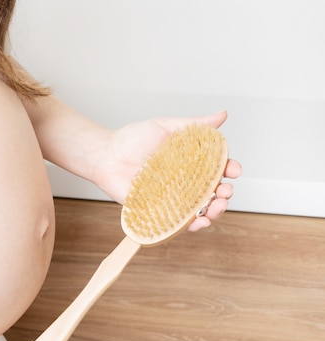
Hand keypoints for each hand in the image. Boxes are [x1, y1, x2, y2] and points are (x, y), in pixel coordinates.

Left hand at [90, 111, 241, 231]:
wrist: (106, 154)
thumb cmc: (132, 139)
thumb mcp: (165, 126)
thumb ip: (194, 125)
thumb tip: (223, 115)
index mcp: (191, 162)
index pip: (219, 168)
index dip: (230, 170)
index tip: (234, 170)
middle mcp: (185, 182)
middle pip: (214, 193)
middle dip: (225, 195)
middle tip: (225, 192)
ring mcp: (173, 198)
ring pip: (201, 210)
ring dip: (214, 213)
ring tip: (215, 208)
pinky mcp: (159, 211)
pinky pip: (178, 223)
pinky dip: (190, 225)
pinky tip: (198, 221)